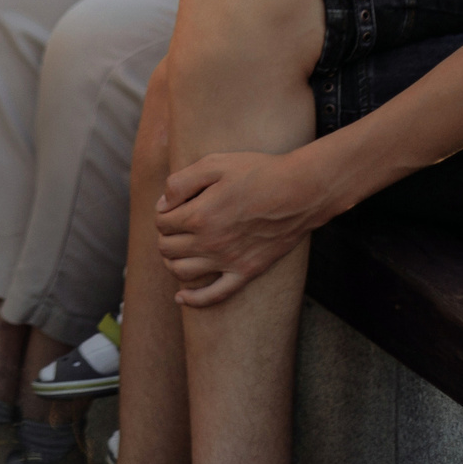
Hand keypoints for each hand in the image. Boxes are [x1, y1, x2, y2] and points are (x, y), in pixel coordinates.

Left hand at [154, 151, 322, 306]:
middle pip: (167, 248)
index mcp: (200, 215)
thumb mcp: (215, 164)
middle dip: (164, 236)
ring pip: (182, 272)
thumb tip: (163, 205)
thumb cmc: (258, 173)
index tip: (173, 206)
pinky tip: (181, 297)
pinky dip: (193, 300)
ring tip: (176, 250)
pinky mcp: (246, 272)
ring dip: (171, 262)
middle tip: (174, 225)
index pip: (162, 222)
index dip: (163, 213)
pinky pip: (214, 296)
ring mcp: (228, 261)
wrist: (300, 192)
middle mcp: (210, 243)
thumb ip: (181, 182)